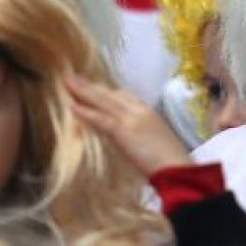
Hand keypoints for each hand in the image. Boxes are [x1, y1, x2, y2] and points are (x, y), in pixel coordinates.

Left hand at [64, 74, 191, 175]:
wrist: (178, 168)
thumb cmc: (172, 161)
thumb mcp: (158, 142)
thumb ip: (142, 136)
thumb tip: (130, 139)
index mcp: (149, 112)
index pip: (124, 95)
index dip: (106, 91)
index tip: (94, 87)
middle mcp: (139, 110)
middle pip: (110, 94)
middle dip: (90, 85)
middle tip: (72, 77)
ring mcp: (131, 119)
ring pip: (102, 101)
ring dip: (82, 91)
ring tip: (66, 83)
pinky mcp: (124, 131)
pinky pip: (101, 119)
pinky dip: (86, 112)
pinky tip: (72, 107)